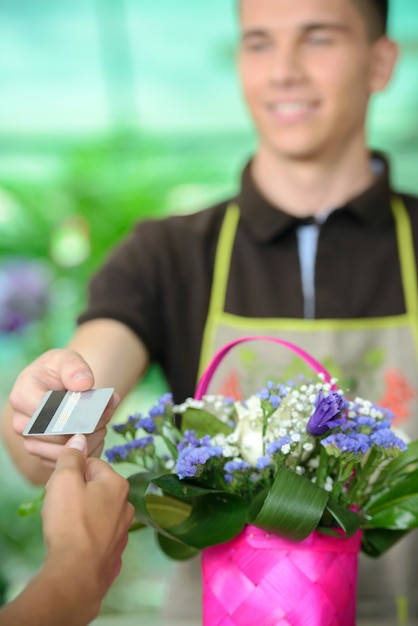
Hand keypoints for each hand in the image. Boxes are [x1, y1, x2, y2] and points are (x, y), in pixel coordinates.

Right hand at [8, 349, 118, 468]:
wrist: (56, 387)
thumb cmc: (60, 372)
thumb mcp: (66, 359)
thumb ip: (75, 367)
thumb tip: (83, 384)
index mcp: (22, 396)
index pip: (49, 413)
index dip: (77, 412)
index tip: (97, 406)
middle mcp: (22, 423)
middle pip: (58, 436)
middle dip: (89, 426)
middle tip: (107, 412)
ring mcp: (32, 442)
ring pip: (64, 453)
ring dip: (91, 440)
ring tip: (103, 422)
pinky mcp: (44, 456)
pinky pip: (69, 462)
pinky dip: (89, 451)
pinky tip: (98, 434)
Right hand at [42, 435, 134, 607]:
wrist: (76, 574)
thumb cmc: (71, 523)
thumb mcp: (65, 481)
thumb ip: (72, 457)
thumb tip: (80, 439)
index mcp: (118, 485)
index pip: (92, 465)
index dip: (72, 472)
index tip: (59, 486)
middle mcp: (126, 506)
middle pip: (94, 488)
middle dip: (75, 494)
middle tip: (58, 507)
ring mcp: (122, 532)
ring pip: (95, 512)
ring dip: (79, 515)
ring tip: (63, 527)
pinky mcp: (113, 554)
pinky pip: (96, 536)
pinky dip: (84, 536)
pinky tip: (72, 543)